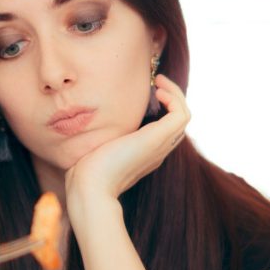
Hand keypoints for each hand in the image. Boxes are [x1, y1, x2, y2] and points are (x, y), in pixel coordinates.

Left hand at [65, 73, 190, 207]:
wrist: (90, 187)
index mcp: (146, 154)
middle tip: (156, 82)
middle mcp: (157, 151)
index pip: (166, 130)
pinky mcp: (157, 139)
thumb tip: (90, 125)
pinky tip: (158, 91)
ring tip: (159, 82)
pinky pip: (181, 114)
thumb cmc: (86, 172)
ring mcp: (160, 146)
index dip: (162, 108)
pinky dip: (174, 98)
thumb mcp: (98, 149)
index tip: (148, 93)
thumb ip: (102, 139)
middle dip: (172, 97)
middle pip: (179, 121)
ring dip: (175, 94)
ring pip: (184, 115)